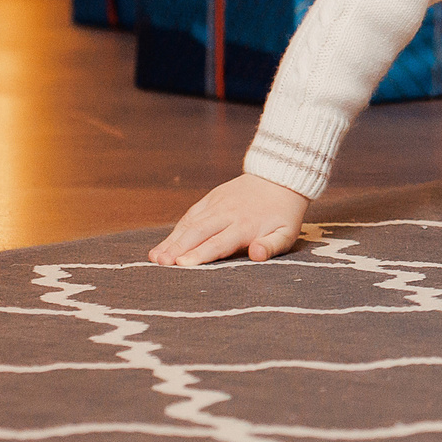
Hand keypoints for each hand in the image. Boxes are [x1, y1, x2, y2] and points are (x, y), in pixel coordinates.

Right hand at [147, 173, 310, 266]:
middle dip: (178, 248)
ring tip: (154, 257)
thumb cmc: (284, 213)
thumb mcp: (287, 232)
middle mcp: (227, 213)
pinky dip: (176, 229)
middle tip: (160, 264)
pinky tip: (164, 244)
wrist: (281, 177)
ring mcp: (217, 204)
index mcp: (245, 225)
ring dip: (171, 240)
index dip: (200, 253)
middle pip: (198, 232)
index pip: (219, 242)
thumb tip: (256, 253)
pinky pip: (191, 214)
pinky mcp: (211, 198)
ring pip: (190, 223)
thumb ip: (272, 245)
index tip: (181, 264)